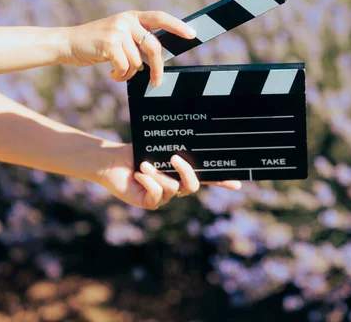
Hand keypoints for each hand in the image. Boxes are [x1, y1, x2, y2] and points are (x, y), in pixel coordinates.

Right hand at [64, 11, 195, 85]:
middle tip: (156, 82)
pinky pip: (126, 67)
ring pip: (138, 62)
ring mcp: (118, 30)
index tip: (192, 34)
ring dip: (129, 73)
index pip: (160, 17)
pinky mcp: (109, 43)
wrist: (68, 44)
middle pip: (154, 47)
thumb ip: (136, 41)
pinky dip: (120, 76)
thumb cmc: (95, 45)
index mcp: (132, 17)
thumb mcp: (118, 36)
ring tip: (118, 72)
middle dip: (157, 68)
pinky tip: (112, 75)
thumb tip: (156, 60)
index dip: (177, 26)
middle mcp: (126, 20)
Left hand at [95, 143, 240, 208]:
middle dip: (186, 172)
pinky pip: (157, 194)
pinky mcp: (150, 203)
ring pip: (173, 189)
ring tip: (144, 164)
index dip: (223, 181)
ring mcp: (164, 196)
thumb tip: (189, 147)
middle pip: (193, 186)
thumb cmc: (135, 152)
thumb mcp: (159, 148)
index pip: (206, 177)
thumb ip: (176, 151)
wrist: (112, 161)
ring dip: (158, 174)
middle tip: (174, 158)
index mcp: (181, 172)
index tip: (238, 184)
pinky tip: (138, 174)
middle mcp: (175, 186)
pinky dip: (148, 180)